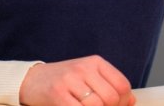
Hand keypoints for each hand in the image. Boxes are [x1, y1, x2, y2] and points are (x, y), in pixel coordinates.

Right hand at [19, 55, 135, 105]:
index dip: (124, 102)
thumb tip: (132, 101)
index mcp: (95, 62)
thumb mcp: (88, 77)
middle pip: (111, 97)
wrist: (32, 79)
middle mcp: (84, 68)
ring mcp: (70, 80)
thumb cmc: (64, 81)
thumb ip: (109, 86)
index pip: (122, 85)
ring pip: (97, 105)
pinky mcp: (57, 93)